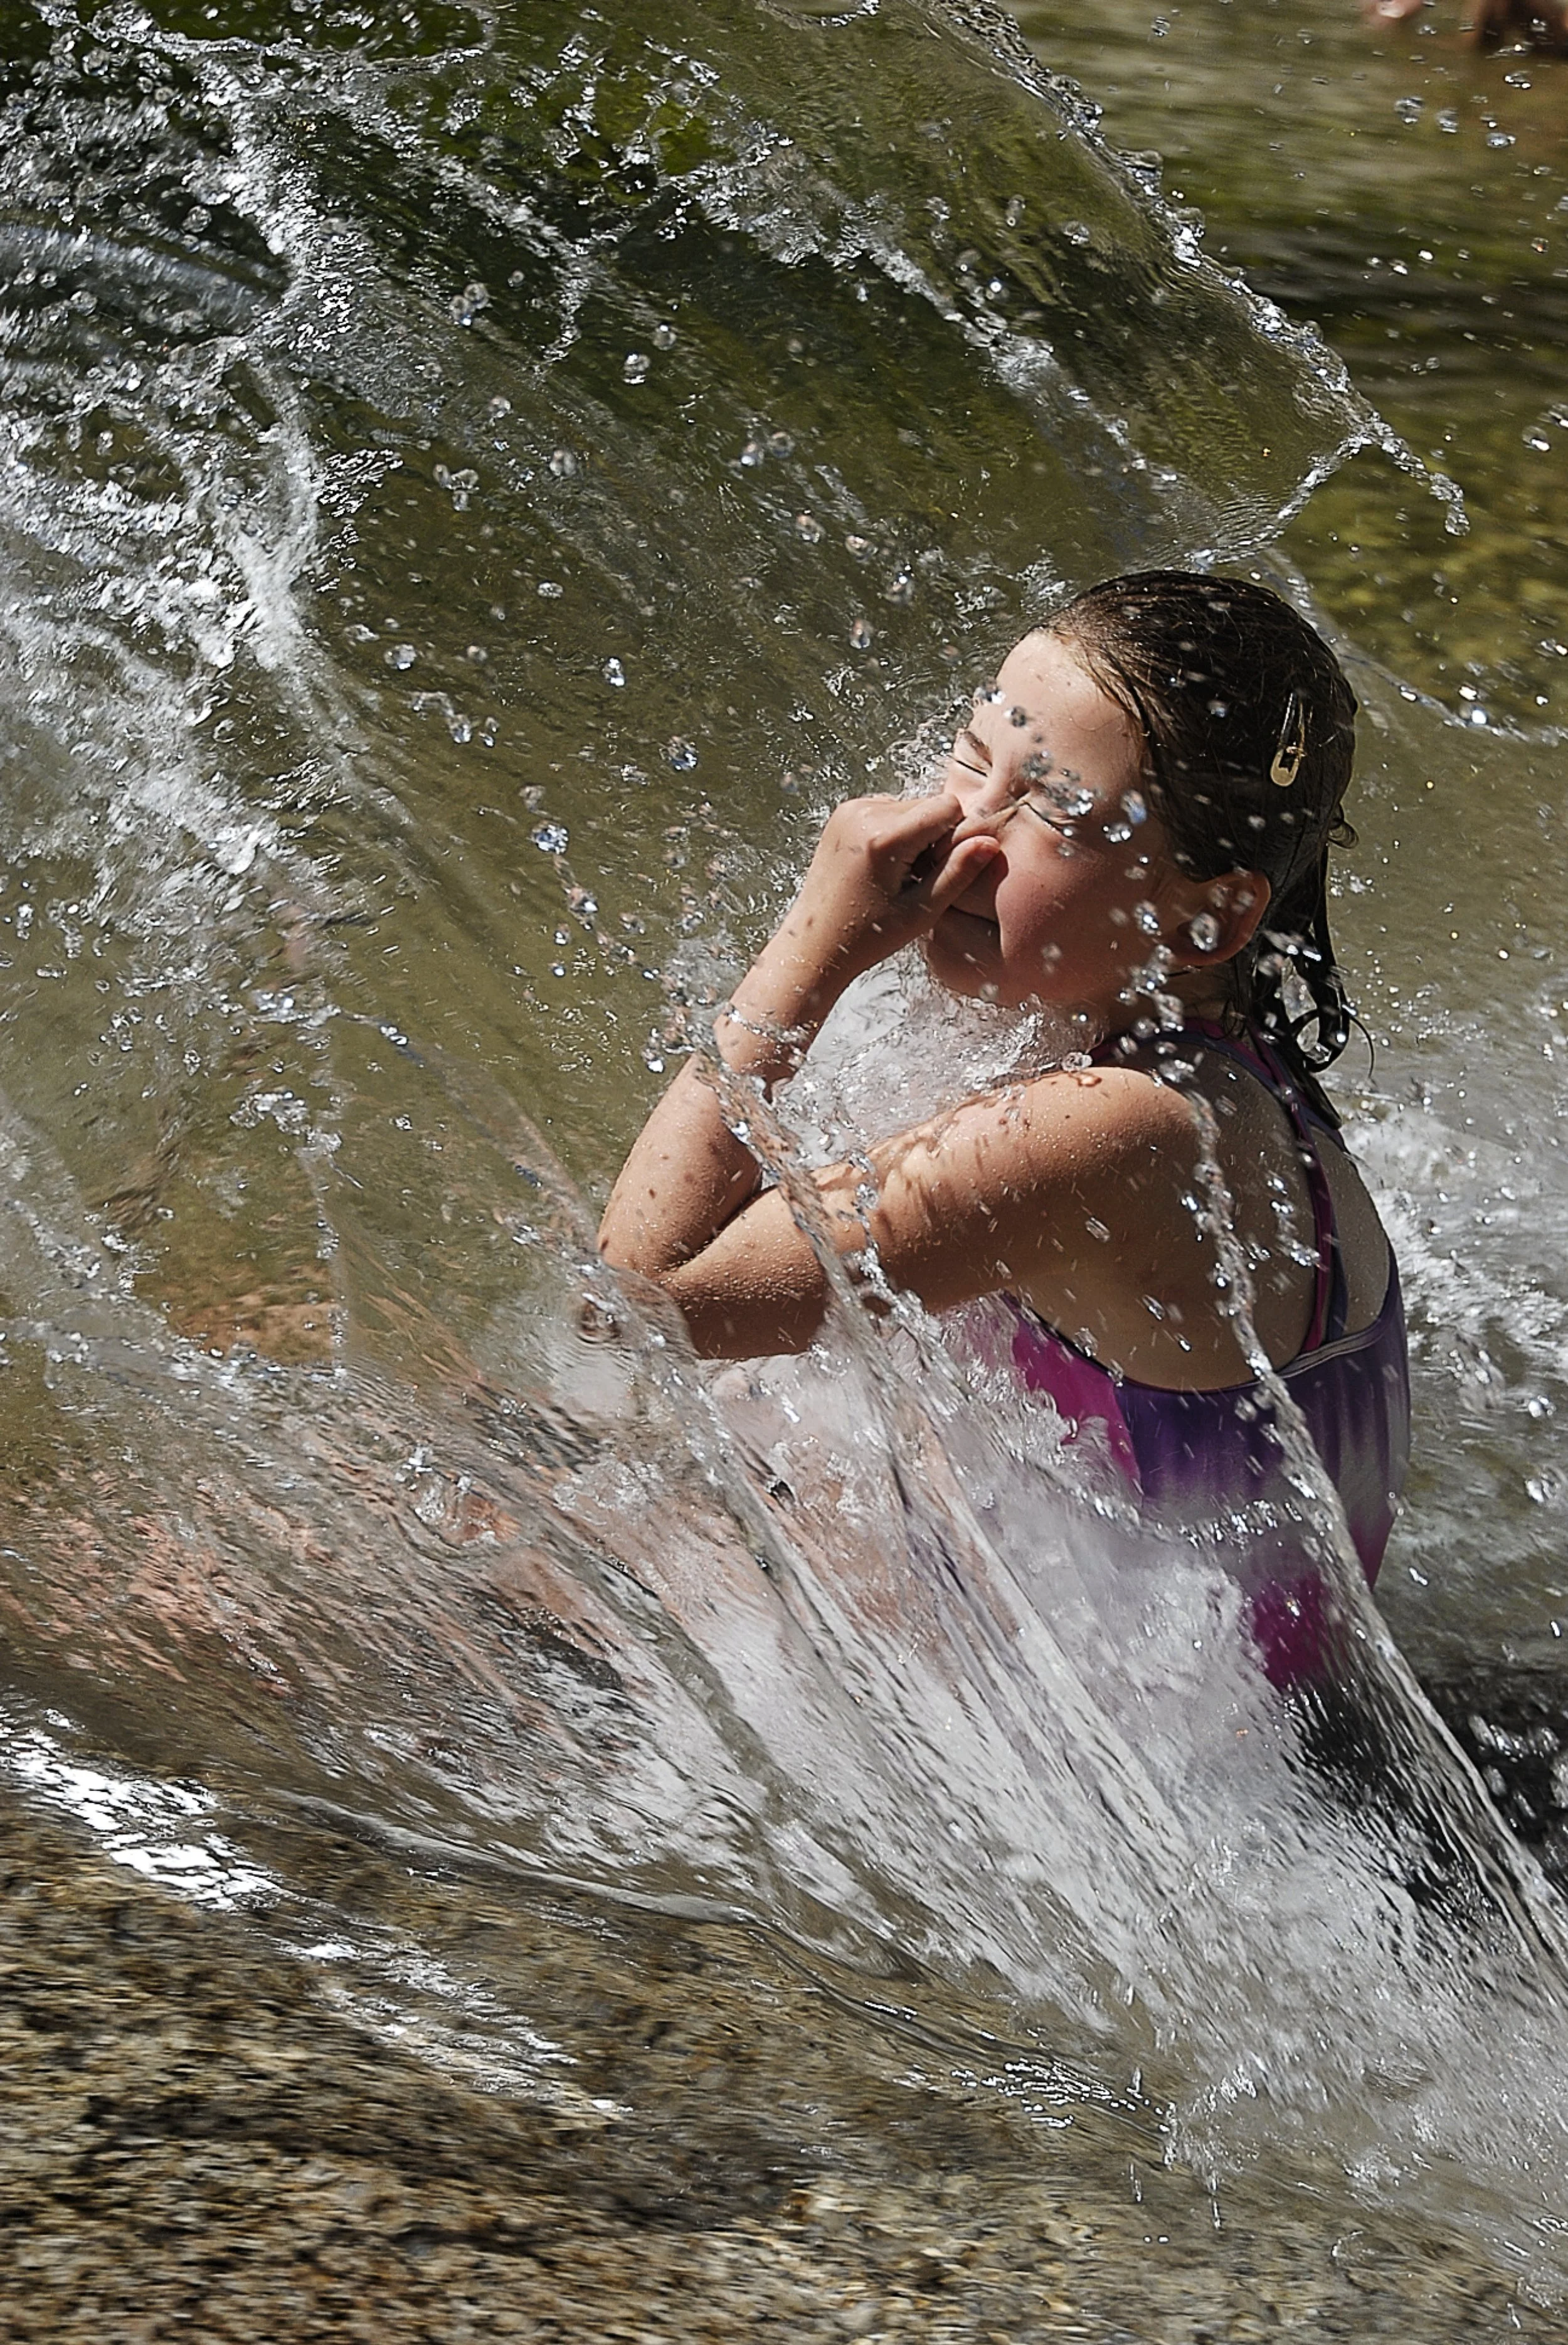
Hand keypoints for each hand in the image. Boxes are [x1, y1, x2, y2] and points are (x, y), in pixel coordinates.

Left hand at [750, 791, 1002, 1007]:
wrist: (815, 942)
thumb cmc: (867, 936)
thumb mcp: (921, 911)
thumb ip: (958, 873)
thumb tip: (989, 842)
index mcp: (883, 837)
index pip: (947, 806)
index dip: (952, 837)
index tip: (936, 870)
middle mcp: (863, 814)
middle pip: (929, 804)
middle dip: (932, 837)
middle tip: (915, 878)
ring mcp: (849, 811)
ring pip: (910, 806)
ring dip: (914, 835)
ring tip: (897, 875)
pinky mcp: (843, 814)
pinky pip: (889, 809)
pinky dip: (895, 832)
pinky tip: (883, 866)